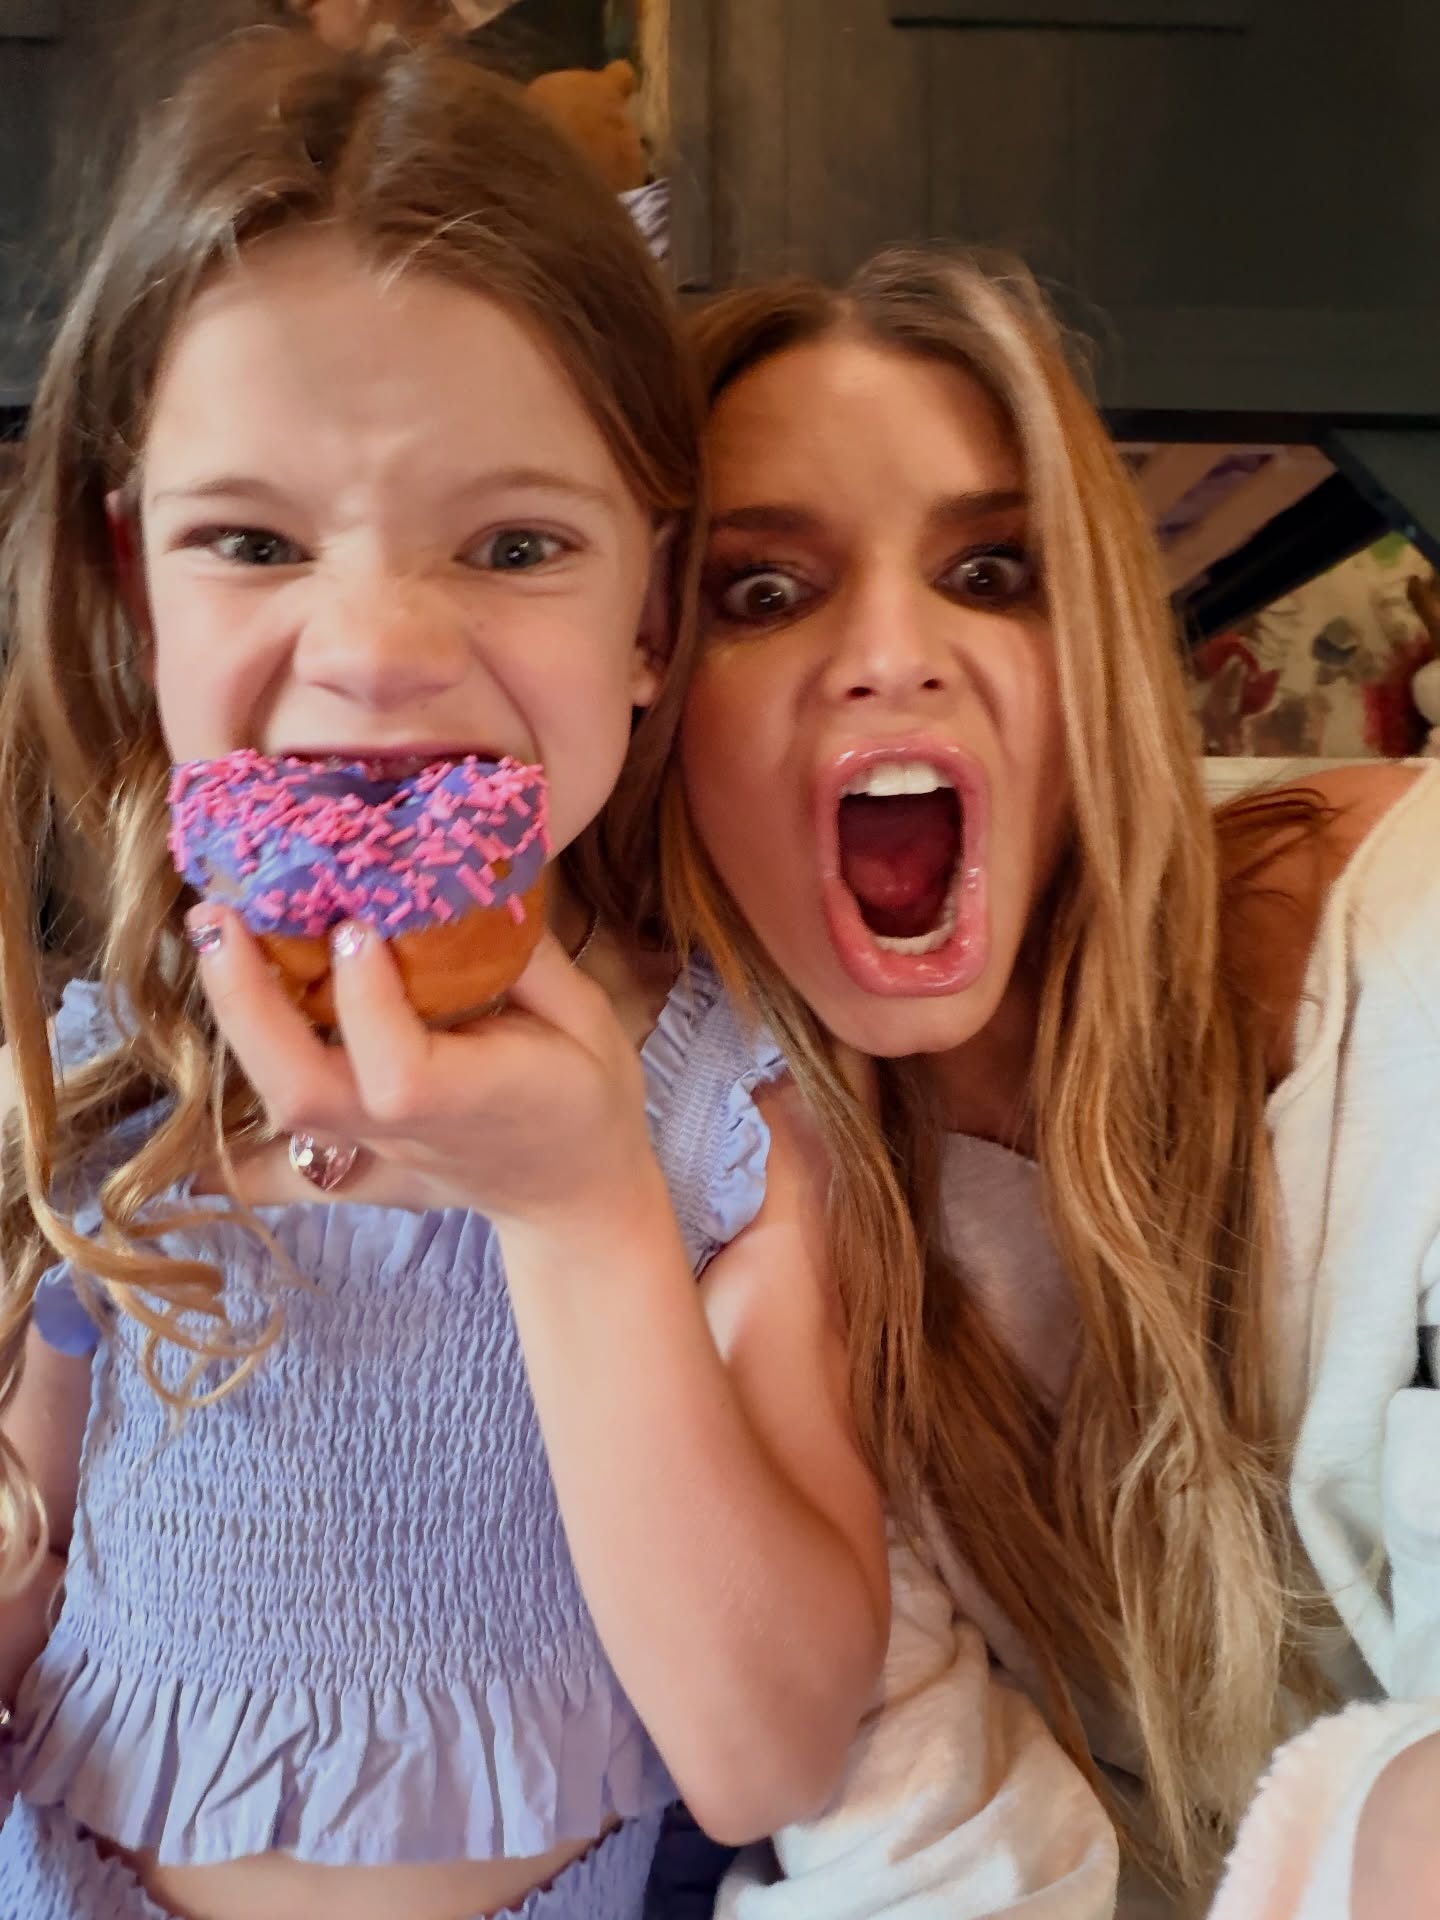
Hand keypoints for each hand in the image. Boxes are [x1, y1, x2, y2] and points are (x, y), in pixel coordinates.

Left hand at [186, 905, 655, 1234]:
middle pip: (302, 1089)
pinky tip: (185, 1145)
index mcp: (472, 1099)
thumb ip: (528, 957)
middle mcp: (405, 1129)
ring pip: (281, 1106)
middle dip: (250, 1003)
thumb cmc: (589, 1101)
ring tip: (218, 935)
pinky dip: (227, 1156)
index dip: (367, 998)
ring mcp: (371, 1149)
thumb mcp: (587, 1020)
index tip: (354, 922)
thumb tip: (464, 880)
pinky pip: (276, 1169)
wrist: (577, 1200)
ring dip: (237, 1022)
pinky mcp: (353, 1159)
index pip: (398, 1065)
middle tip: (223, 916)